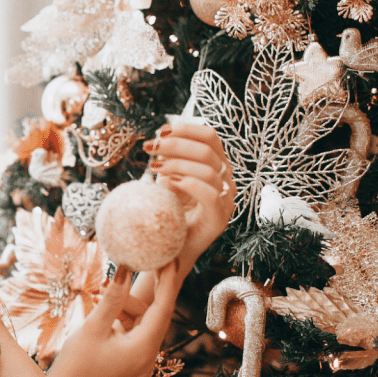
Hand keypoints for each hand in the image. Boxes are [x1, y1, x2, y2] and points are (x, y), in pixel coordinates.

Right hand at [46, 261, 181, 376]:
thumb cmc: (75, 366)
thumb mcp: (93, 327)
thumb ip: (112, 298)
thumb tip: (126, 269)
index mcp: (144, 347)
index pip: (164, 306)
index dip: (168, 279)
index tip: (170, 256)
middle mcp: (147, 352)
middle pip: (155, 311)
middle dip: (147, 288)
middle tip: (146, 260)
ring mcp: (137, 355)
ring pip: (140, 318)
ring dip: (125, 303)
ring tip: (102, 290)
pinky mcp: (127, 356)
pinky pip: (131, 327)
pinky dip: (120, 314)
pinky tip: (103, 305)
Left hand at [143, 122, 234, 262]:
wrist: (171, 247)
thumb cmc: (170, 210)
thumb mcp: (169, 178)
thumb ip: (170, 158)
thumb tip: (159, 137)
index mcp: (217, 165)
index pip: (210, 137)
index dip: (186, 129)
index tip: (160, 131)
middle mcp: (226, 179)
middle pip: (207, 149)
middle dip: (175, 144)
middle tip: (150, 148)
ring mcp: (226, 198)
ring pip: (208, 169)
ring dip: (176, 163)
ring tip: (153, 167)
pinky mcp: (220, 217)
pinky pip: (210, 194)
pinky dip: (188, 183)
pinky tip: (168, 182)